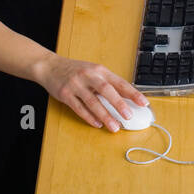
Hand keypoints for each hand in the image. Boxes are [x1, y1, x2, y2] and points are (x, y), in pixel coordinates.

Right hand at [34, 55, 148, 130]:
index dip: (132, 93)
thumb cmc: (75, 70)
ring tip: (114, 127)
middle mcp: (89, 76)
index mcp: (99, 70)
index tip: (143, 102)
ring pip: (93, 102)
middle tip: (128, 116)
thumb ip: (107, 83)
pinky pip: (79, 108)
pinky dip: (89, 117)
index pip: (119, 82)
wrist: (50, 66)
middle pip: (106, 90)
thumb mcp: (93, 71)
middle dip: (119, 104)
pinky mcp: (65, 94)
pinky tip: (97, 124)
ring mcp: (76, 85)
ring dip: (105, 116)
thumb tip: (126, 98)